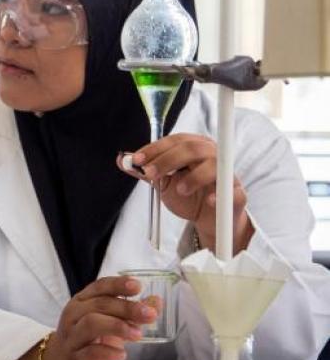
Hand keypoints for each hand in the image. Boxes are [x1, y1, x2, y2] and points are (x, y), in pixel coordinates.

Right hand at [39, 276, 156, 359]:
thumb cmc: (87, 340)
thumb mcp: (108, 322)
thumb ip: (130, 313)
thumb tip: (156, 301)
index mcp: (82, 302)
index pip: (99, 287)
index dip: (118, 284)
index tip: (137, 286)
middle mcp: (74, 315)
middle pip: (99, 305)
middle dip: (126, 308)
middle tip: (149, 315)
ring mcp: (72, 337)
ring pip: (91, 324)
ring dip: (117, 326)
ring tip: (138, 334)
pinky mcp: (74, 359)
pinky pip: (89, 353)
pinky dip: (107, 352)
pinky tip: (122, 354)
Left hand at [117, 134, 252, 252]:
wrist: (208, 218)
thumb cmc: (187, 194)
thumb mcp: (162, 182)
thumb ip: (145, 171)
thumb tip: (121, 159)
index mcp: (195, 147)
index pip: (175, 141)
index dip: (155, 149)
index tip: (137, 160)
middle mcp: (213, 155)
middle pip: (193, 148)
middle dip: (168, 160)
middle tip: (150, 174)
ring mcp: (228, 174)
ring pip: (215, 165)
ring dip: (194, 176)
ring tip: (179, 189)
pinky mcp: (237, 194)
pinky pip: (232, 191)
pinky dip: (219, 195)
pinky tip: (208, 201)